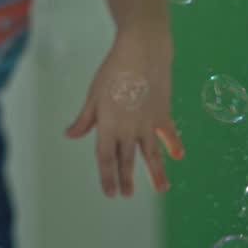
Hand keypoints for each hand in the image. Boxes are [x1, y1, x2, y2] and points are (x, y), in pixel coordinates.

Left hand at [64, 31, 184, 197]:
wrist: (142, 51)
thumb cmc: (113, 70)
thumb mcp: (93, 94)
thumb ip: (85, 119)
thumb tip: (70, 135)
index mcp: (108, 124)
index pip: (105, 157)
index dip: (107, 176)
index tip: (110, 192)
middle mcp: (128, 128)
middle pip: (127, 159)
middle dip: (126, 178)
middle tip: (126, 195)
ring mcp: (148, 122)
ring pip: (151, 154)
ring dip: (156, 173)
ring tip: (161, 190)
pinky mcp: (163, 113)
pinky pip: (169, 133)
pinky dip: (174, 144)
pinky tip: (178, 156)